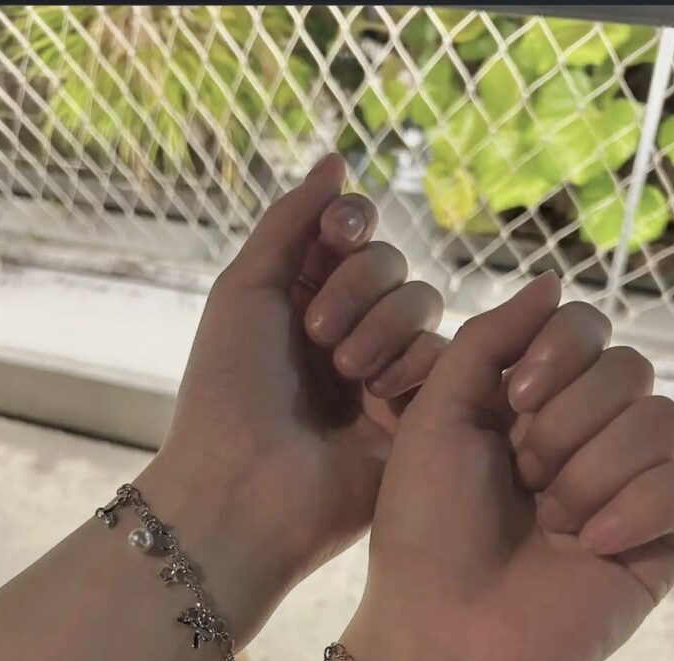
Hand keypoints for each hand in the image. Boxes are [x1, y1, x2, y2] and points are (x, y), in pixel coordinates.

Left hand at [140, 155, 443, 636]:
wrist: (246, 486)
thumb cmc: (229, 390)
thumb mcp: (246, 291)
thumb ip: (291, 222)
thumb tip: (338, 161)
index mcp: (302, 299)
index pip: (353, 234)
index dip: (352, 226)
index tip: (337, 238)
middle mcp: (347, 330)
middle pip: (392, 264)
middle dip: (358, 288)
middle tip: (318, 336)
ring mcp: (383, 371)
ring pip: (422, 304)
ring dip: (382, 327)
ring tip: (346, 375)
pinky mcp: (416, 412)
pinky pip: (444, 355)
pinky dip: (412, 364)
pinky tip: (378, 397)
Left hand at [355, 273, 673, 660]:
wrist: (441, 629)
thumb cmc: (425, 527)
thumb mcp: (437, 415)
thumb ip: (489, 340)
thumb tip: (553, 280)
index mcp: (534, 404)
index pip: (588, 329)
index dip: (560, 351)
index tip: (515, 400)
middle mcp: (587, 436)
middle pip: (629, 369)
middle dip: (566, 422)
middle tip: (522, 475)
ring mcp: (628, 487)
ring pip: (662, 420)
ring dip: (592, 469)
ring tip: (549, 519)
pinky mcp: (660, 539)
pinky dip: (635, 508)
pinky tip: (588, 545)